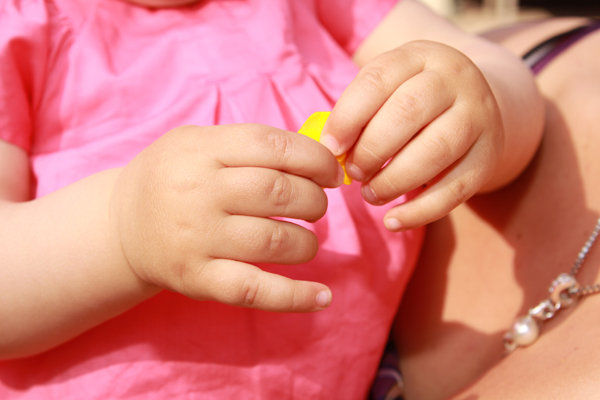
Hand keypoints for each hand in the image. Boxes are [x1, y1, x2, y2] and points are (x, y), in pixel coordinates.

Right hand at [110, 124, 343, 311]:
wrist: (120, 225)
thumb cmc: (172, 178)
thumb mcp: (197, 142)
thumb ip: (250, 145)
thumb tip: (318, 160)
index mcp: (201, 150)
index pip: (272, 146)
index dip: (314, 159)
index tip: (330, 173)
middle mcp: (198, 192)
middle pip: (279, 192)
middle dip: (314, 201)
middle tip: (315, 207)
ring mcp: (197, 239)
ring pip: (275, 240)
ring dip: (307, 242)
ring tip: (305, 240)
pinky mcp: (198, 279)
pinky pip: (255, 290)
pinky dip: (295, 297)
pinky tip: (322, 297)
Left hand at [321, 40, 503, 230]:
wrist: (475, 102)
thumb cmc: (412, 100)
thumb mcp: (388, 89)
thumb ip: (359, 113)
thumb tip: (331, 151)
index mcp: (420, 55)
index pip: (378, 80)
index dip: (348, 117)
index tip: (331, 147)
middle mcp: (455, 79)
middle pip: (407, 112)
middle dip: (370, 150)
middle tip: (353, 172)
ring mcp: (478, 116)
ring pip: (435, 151)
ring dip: (393, 181)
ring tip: (370, 194)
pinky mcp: (489, 155)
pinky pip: (456, 190)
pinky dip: (420, 211)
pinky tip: (393, 220)